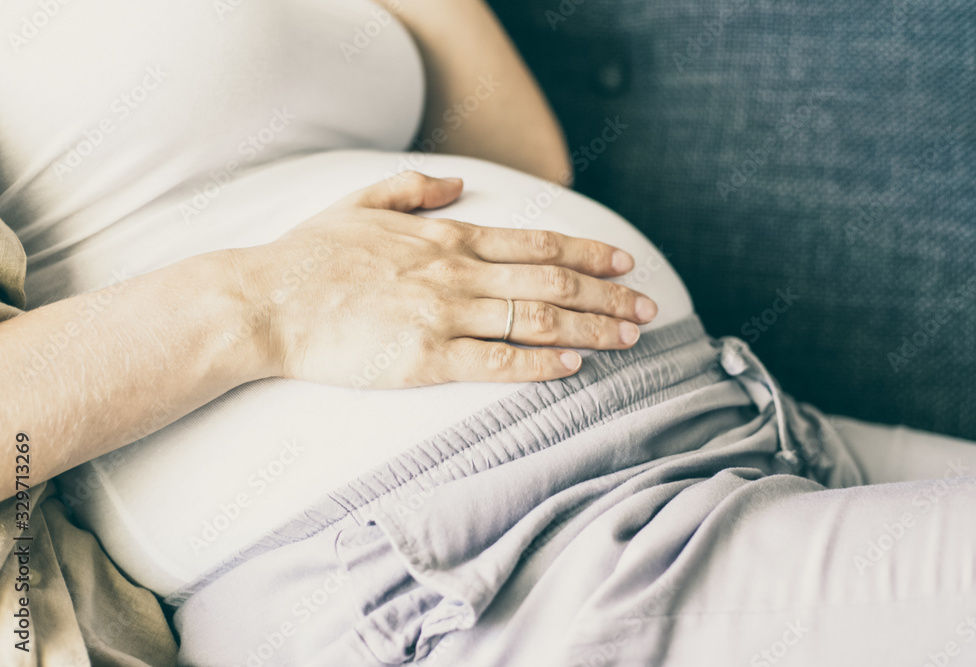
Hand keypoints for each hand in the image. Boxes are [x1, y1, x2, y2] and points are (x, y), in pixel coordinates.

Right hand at [236, 171, 658, 388]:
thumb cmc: (309, 256)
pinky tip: (574, 365)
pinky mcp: (425, 358)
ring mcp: (444, 315)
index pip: (536, 244)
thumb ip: (414, 189)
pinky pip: (497, 361)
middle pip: (551, 284)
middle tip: (647, 309)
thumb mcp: (361, 201)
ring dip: (590, 328)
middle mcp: (456, 273)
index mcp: (446, 238)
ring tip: (629, 338)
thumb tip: (456, 183)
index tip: (622, 264)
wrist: (266, 300)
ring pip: (536, 319)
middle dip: (607, 296)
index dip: (587, 255)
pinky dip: (540, 363)